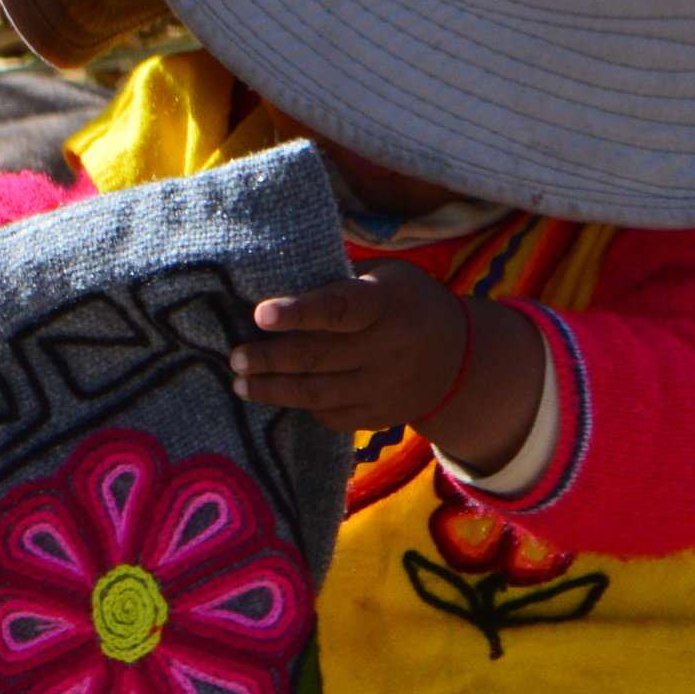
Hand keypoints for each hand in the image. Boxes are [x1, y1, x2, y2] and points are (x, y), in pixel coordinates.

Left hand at [231, 259, 544, 467]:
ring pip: (317, 393)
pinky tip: (276, 395)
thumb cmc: (406, 302)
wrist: (459, 360)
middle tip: (235, 357)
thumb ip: (341, 280)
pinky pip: (330, 415)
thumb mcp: (388, 276)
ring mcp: (383, 388)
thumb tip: (276, 279)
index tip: (259, 314)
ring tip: (241, 383)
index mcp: (386, 304)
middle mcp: (386, 348)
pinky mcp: (378, 417)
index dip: (298, 311)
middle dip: (270, 359)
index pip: (338, 308)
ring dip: (274, 389)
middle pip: (317, 357)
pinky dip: (301, 405)